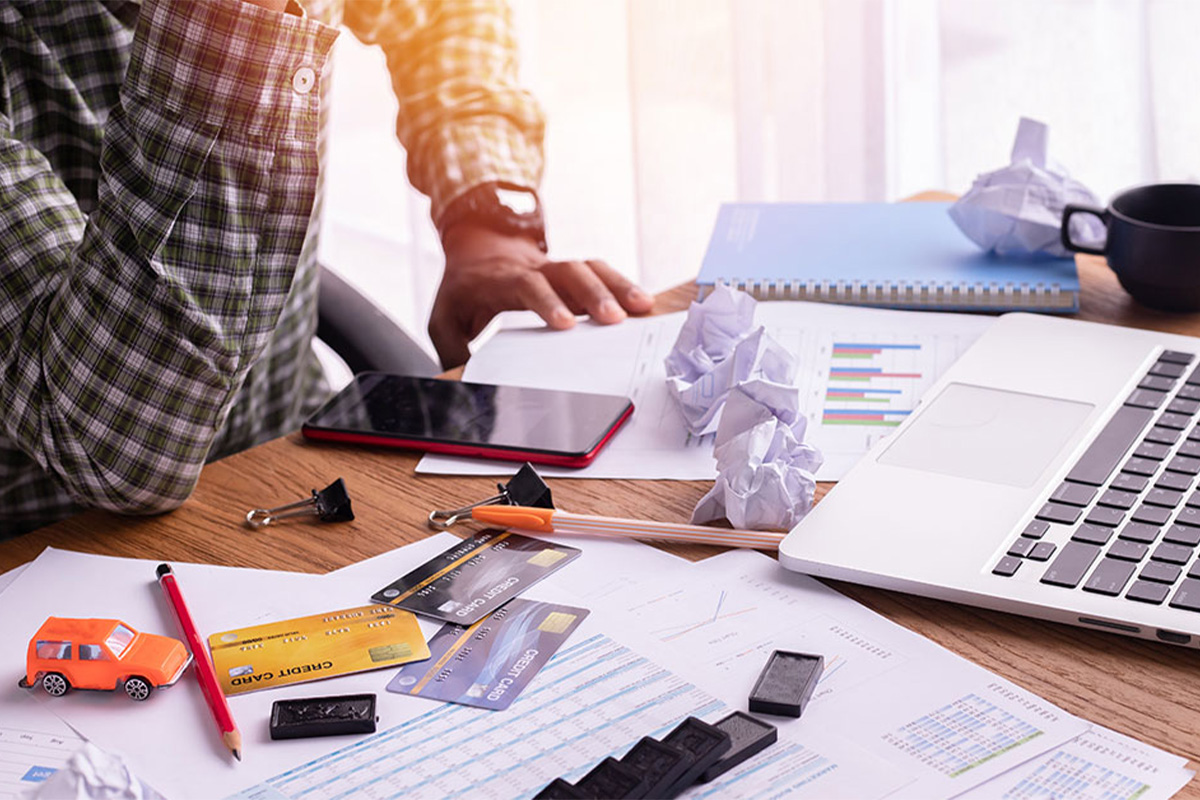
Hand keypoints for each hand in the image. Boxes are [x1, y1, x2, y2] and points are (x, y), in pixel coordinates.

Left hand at [429, 224, 654, 368]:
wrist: (479, 244)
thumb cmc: (464, 287)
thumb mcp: (444, 317)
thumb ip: (452, 349)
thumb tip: (466, 381)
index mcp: (500, 279)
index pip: (527, 285)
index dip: (547, 302)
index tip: (566, 324)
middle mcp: (533, 268)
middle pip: (567, 272)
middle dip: (593, 293)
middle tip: (615, 319)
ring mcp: (556, 267)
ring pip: (589, 267)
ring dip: (617, 286)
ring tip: (642, 308)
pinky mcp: (572, 272)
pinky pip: (600, 272)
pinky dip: (622, 284)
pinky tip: (642, 302)